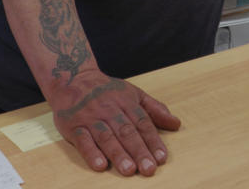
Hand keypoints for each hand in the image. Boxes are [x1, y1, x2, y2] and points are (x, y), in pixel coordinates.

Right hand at [50, 70, 180, 175]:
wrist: (72, 78)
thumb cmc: (107, 90)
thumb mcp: (133, 93)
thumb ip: (154, 109)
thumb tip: (176, 123)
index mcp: (126, 102)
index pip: (142, 123)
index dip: (152, 141)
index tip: (161, 158)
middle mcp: (110, 110)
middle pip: (126, 132)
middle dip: (139, 151)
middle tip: (149, 168)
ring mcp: (91, 118)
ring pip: (106, 137)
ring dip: (118, 154)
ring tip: (129, 170)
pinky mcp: (74, 126)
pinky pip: (83, 140)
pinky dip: (91, 153)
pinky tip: (100, 165)